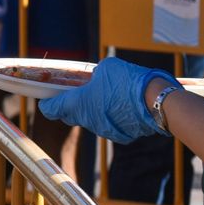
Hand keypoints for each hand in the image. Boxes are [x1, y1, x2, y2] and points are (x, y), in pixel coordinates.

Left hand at [37, 57, 167, 143]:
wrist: (156, 101)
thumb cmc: (127, 81)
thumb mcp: (106, 68)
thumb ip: (95, 75)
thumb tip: (97, 79)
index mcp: (76, 104)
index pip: (51, 109)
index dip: (47, 104)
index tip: (46, 99)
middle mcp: (87, 120)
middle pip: (70, 116)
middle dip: (70, 107)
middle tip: (77, 94)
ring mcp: (104, 130)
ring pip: (91, 121)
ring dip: (93, 111)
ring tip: (106, 97)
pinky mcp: (121, 136)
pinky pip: (110, 126)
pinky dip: (111, 117)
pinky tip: (122, 107)